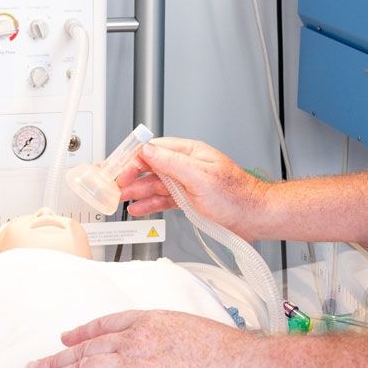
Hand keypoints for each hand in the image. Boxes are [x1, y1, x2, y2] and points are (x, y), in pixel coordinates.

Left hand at [23, 310, 271, 367]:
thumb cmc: (236, 363)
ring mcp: (134, 360)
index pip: (107, 325)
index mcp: (155, 322)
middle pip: (86, 349)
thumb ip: (177, 351)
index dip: (82, 333)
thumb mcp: (199, 342)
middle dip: (57, 361)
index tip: (66, 337)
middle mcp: (139, 337)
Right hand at [111, 137, 280, 240]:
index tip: (117, 169)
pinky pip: (163, 199)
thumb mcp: (200, 176)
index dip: (132, 159)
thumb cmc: (236, 196)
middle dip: (129, 176)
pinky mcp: (189, 199)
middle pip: (150, 167)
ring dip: (136, 191)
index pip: (153, 150)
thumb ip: (171, 163)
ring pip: (154, 184)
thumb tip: (147, 150)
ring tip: (119, 199)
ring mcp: (187, 183)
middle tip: (112, 186)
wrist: (255, 217)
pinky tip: (138, 207)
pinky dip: (149, 203)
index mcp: (190, 153)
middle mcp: (186, 165)